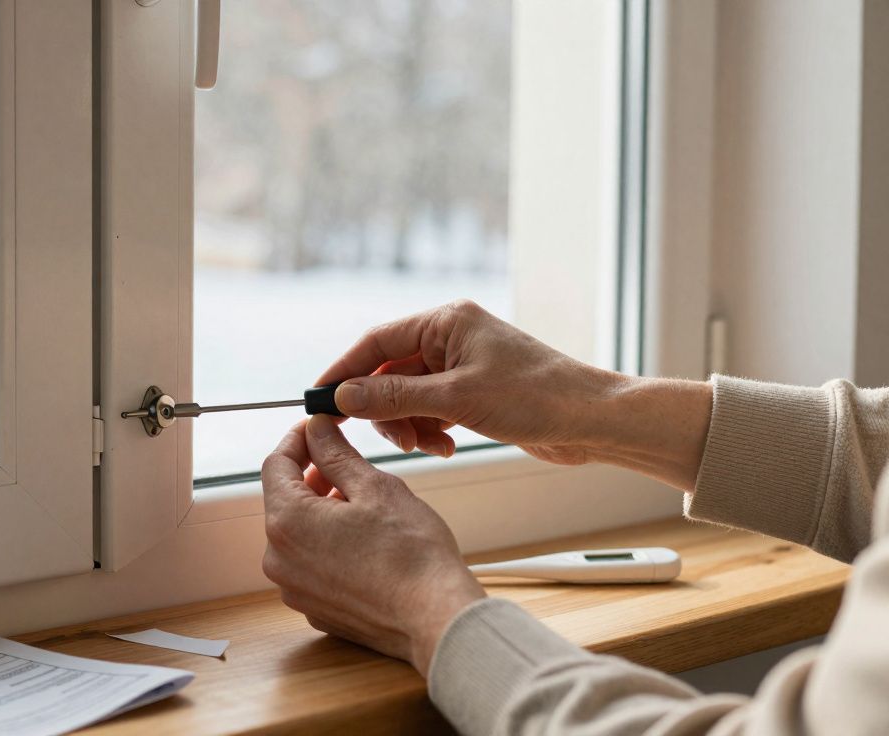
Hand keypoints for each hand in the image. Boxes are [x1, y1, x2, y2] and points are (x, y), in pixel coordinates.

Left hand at [261, 416, 484, 675]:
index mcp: (287, 522)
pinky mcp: (313, 607)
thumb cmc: (412, 554)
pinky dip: (327, 544)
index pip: (275, 464)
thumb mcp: (374, 487)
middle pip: (284, 499)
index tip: (318, 428)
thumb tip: (315, 429)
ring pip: (297, 532)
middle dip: (312, 475)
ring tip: (362, 504)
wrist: (436, 618)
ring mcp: (294, 588)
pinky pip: (310, 563)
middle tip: (348, 464)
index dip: (298, 439)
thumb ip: (336, 454)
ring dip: (321, 510)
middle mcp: (279, 558)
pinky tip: (363, 540)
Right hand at [317, 300, 712, 490]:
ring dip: (410, 425)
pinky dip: (431, 430)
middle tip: (394, 438)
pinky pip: (430, 410)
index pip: (376, 342)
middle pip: (389, 373)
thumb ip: (394, 398)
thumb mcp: (456, 399)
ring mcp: (461, 365)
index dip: (344, 371)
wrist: (592, 421)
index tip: (320, 400)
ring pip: (408, 397)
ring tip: (433, 444)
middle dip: (386, 410)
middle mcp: (450, 338)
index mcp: (446, 322)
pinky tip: (447, 444)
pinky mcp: (473, 392)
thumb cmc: (534, 397)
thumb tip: (343, 396)